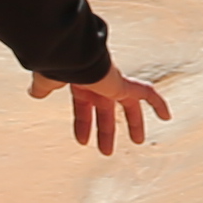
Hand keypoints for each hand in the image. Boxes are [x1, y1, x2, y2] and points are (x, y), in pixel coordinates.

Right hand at [39, 67, 172, 154]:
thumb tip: (35, 93)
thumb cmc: (56, 64)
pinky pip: (147, 92)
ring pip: (128, 106)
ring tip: (138, 141)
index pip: (83, 109)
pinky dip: (159, 103)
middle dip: (107, 130)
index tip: (82, 141)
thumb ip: (43, 87)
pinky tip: (168, 116)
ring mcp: (112, 82)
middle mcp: (98, 83)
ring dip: (133, 124)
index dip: (83, 125)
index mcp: (80, 84)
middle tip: (107, 150)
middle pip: (106, 110)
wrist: (69, 52)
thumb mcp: (47, 80)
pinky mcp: (123, 83)